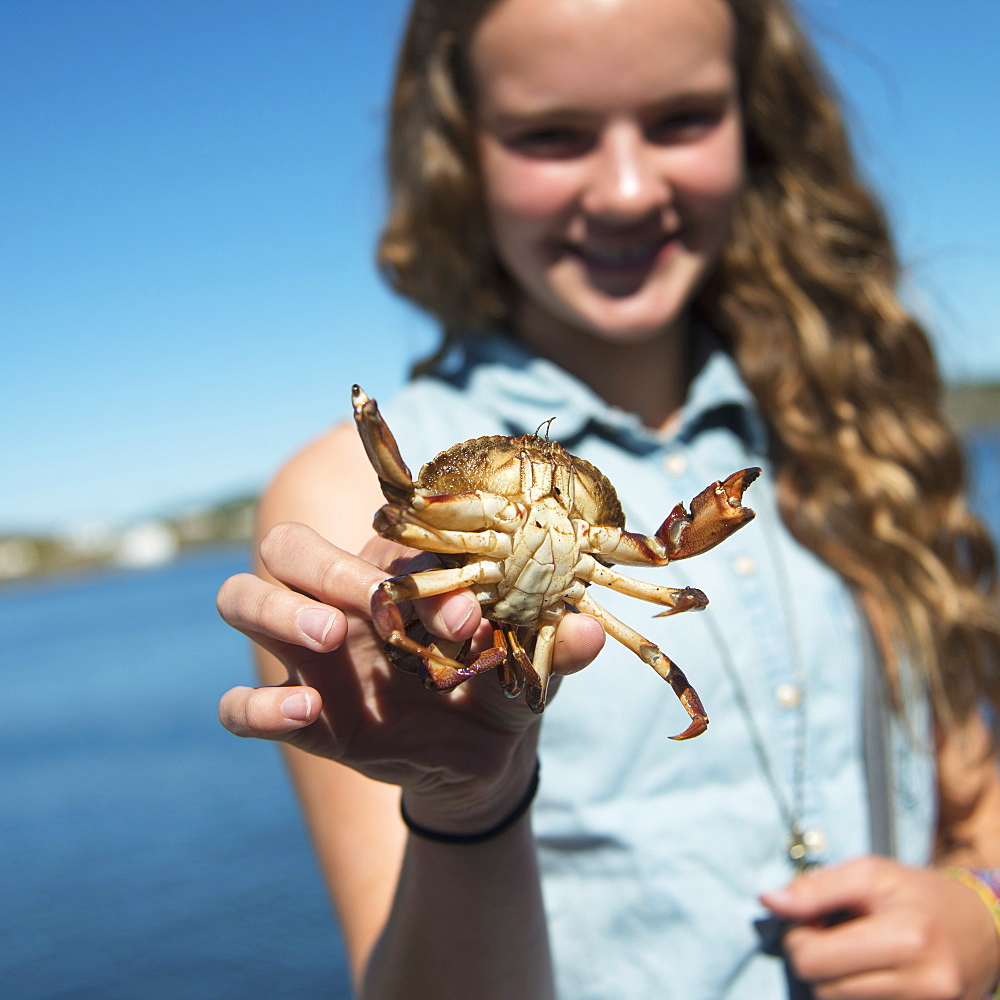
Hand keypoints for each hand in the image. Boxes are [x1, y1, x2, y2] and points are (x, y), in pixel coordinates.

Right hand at [216, 521, 604, 828]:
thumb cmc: (502, 680)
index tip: (471, 615)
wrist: (483, 755)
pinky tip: (302, 715)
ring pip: (242, 600)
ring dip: (273, 610)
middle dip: (321, 566)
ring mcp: (314, 656)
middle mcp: (343, 599)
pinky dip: (255, 707)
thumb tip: (589, 630)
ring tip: (326, 638)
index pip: (378, 536)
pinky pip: (237, 707)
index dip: (414, 562)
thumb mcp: (532, 658)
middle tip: (367, 608)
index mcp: (396, 567)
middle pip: (286, 547)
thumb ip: (557, 642)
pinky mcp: (303, 714)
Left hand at [761, 856, 999, 999]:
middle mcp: (925, 984)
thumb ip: (815, 888)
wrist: (981, 928)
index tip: (811, 922)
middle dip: (816, 962)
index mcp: (907, 938)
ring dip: (836, 983)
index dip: (799, 939)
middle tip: (832, 937)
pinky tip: (869, 975)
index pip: (814, 961)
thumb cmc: (918, 894)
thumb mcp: (869, 873)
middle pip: (825, 991)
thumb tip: (769, 901)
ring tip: (855, 954)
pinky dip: (857, 996)